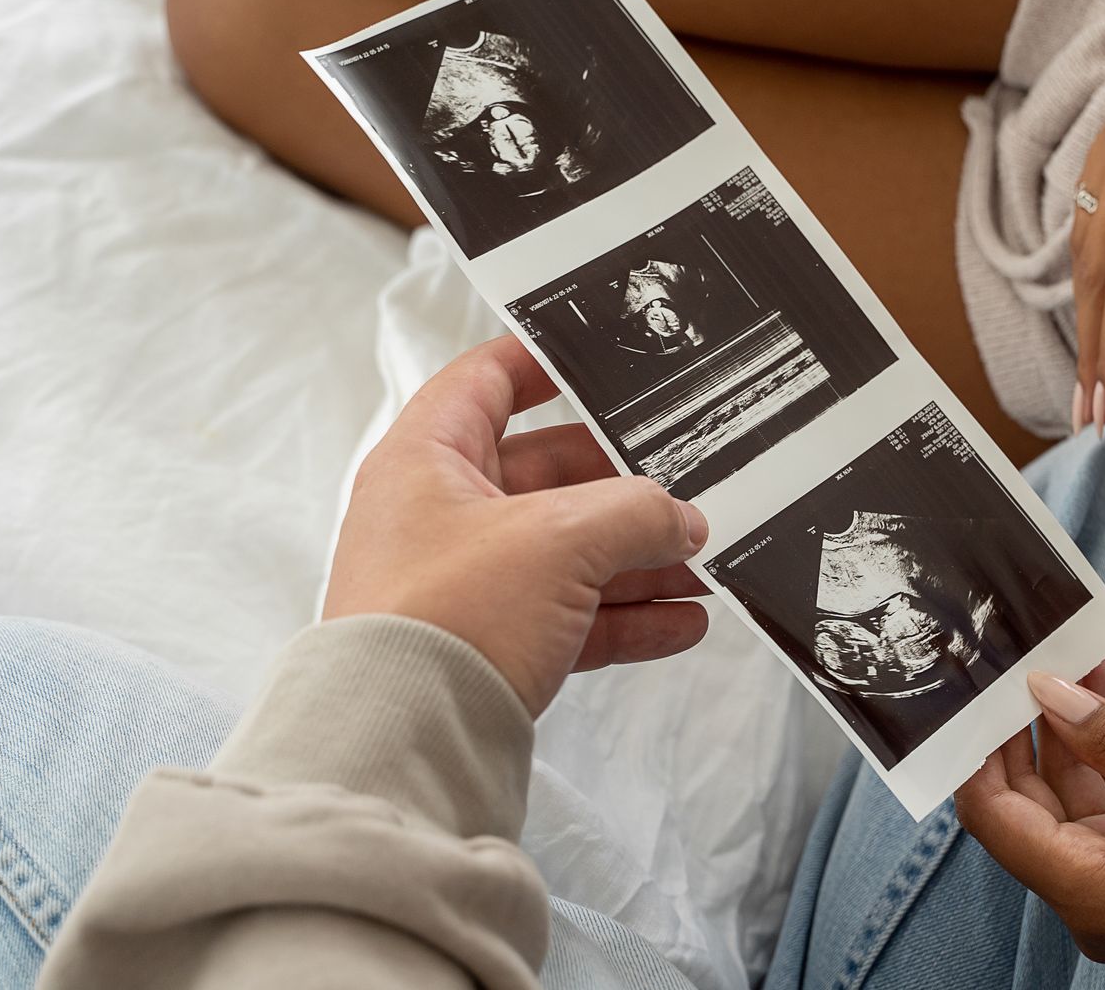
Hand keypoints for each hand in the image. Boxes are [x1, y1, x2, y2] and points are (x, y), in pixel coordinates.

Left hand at [323, 335, 709, 715]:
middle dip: (625, 488)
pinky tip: (681, 622)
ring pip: (566, 554)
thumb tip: (682, 519)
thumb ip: (637, 513)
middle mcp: (438, 516)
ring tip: (704, 565)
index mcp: (427, 460)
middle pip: (548, 477)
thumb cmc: (444, 621)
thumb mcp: (561, 539)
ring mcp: (464, 585)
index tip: (599, 360)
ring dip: (638, 560)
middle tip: (686, 487)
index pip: (485, 383)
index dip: (543, 362)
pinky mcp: (487, 646)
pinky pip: (569, 619)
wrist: (400, 743)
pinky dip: (625, 619)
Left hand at [955, 665, 1104, 978]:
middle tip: (1013, 660)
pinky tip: (1103, 694)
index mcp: (1089, 893)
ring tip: (1061, 659)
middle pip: (1027, 807)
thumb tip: (1046, 692)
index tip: (972, 688)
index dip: (976, 751)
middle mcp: (1095, 898)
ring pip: (1070, 800)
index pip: (993, 818)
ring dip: (1066, 732)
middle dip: (1019, 731)